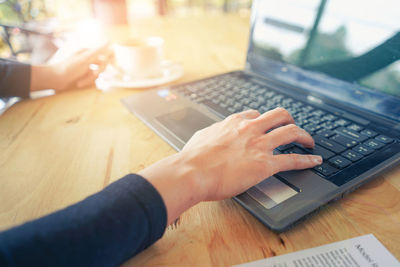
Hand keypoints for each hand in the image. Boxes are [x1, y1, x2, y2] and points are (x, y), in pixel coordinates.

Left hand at [30, 44, 112, 91]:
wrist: (54, 79)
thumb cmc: (69, 68)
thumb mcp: (84, 59)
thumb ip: (97, 51)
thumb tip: (109, 41)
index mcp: (88, 51)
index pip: (105, 54)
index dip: (108, 61)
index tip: (107, 67)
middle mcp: (88, 58)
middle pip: (102, 65)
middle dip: (97, 72)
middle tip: (93, 75)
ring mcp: (86, 67)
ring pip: (97, 73)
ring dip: (90, 79)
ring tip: (80, 82)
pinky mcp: (83, 75)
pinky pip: (92, 79)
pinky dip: (86, 81)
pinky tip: (79, 83)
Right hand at [140, 108, 321, 223]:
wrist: (192, 171)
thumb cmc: (193, 158)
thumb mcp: (201, 137)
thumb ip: (212, 133)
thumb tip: (210, 135)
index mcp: (234, 123)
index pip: (255, 114)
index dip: (264, 120)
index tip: (267, 126)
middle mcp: (250, 129)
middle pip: (279, 115)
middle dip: (289, 119)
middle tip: (294, 128)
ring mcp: (259, 145)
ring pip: (291, 132)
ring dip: (304, 136)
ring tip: (309, 142)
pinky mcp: (265, 164)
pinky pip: (293, 159)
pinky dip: (307, 160)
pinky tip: (315, 161)